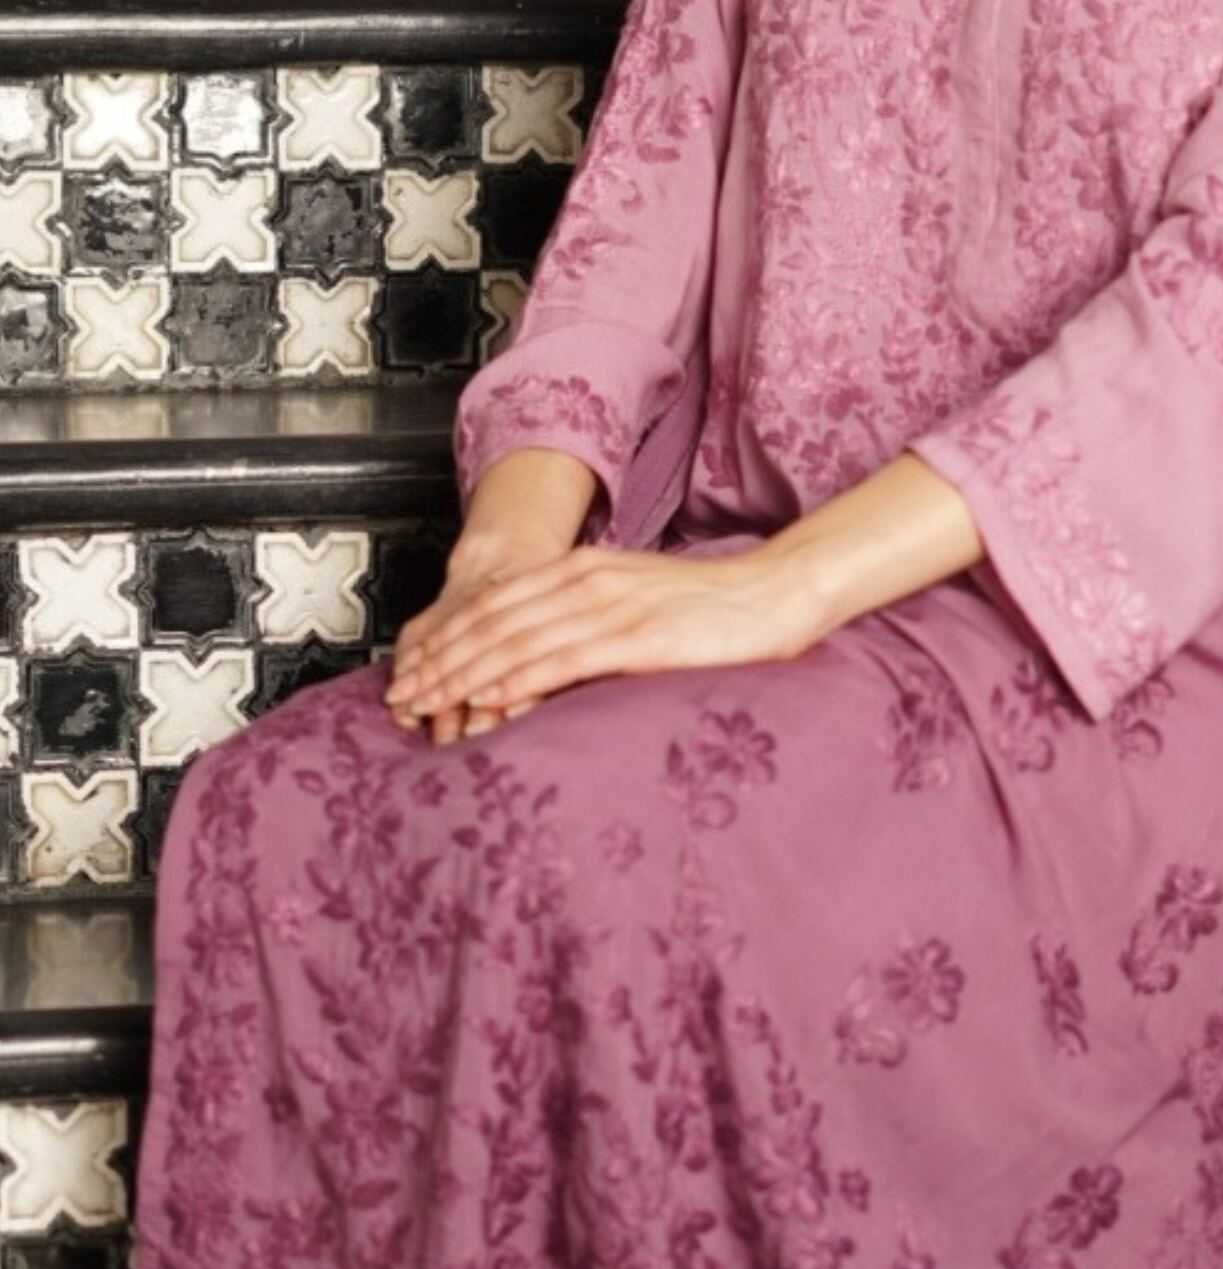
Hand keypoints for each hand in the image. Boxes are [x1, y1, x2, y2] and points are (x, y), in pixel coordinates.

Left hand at [383, 542, 814, 742]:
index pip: (494, 600)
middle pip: (491, 618)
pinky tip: (487, 697)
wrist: (775, 595)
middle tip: (400, 692)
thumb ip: (588, 619)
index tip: (412, 665)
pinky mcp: (636, 636)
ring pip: (515, 638)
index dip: (446, 634)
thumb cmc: (714, 609)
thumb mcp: (637, 602)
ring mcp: (610, 605)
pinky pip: (562, 658)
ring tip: (426, 702)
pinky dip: (517, 677)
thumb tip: (543, 658)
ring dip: (462, 673)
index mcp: (583, 567)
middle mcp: (586, 579)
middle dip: (438, 658)